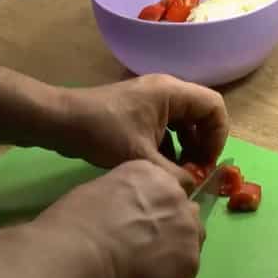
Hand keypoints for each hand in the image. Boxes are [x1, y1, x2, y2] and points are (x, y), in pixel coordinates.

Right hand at [34, 160, 204, 277]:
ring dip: (172, 258)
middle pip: (185, 217)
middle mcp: (179, 200)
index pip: (167, 193)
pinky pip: (182, 277)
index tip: (138, 227)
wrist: (78, 258)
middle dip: (170, 232)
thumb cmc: (74, 224)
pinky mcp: (190, 266)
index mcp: (154, 176)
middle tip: (142, 250)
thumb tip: (127, 219)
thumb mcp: (100, 193)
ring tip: (142, 274)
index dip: (154, 212)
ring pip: (188, 247)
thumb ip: (125, 201)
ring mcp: (189, 233)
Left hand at [55, 74, 228, 188]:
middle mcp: (166, 90)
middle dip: (203, 145)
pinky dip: (170, 145)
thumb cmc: (101, 133)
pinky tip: (159, 167)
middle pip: (202, 114)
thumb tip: (193, 188)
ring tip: (178, 173)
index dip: (218, 137)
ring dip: (186, 147)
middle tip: (194, 172)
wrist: (59, 121)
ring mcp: (152, 98)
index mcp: (172, 93)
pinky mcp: (140, 109)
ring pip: (185, 122)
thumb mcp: (140, 159)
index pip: (215, 108)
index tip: (206, 163)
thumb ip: (173, 175)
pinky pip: (167, 125)